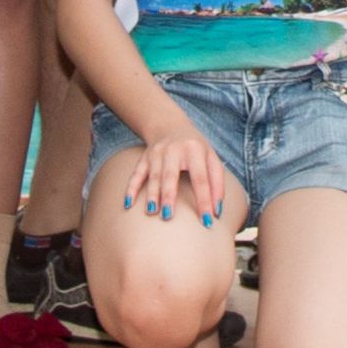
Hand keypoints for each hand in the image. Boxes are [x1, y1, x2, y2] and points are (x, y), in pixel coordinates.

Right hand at [115, 123, 237, 227]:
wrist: (170, 125)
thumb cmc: (196, 149)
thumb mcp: (212, 159)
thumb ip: (218, 183)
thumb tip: (217, 211)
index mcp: (195, 151)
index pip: (201, 179)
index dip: (204, 201)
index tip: (207, 222)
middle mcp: (174, 150)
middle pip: (171, 176)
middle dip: (169, 197)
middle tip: (169, 217)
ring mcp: (157, 153)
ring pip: (153, 176)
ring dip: (151, 195)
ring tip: (151, 212)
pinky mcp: (144, 158)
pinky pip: (136, 174)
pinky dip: (131, 189)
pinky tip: (129, 204)